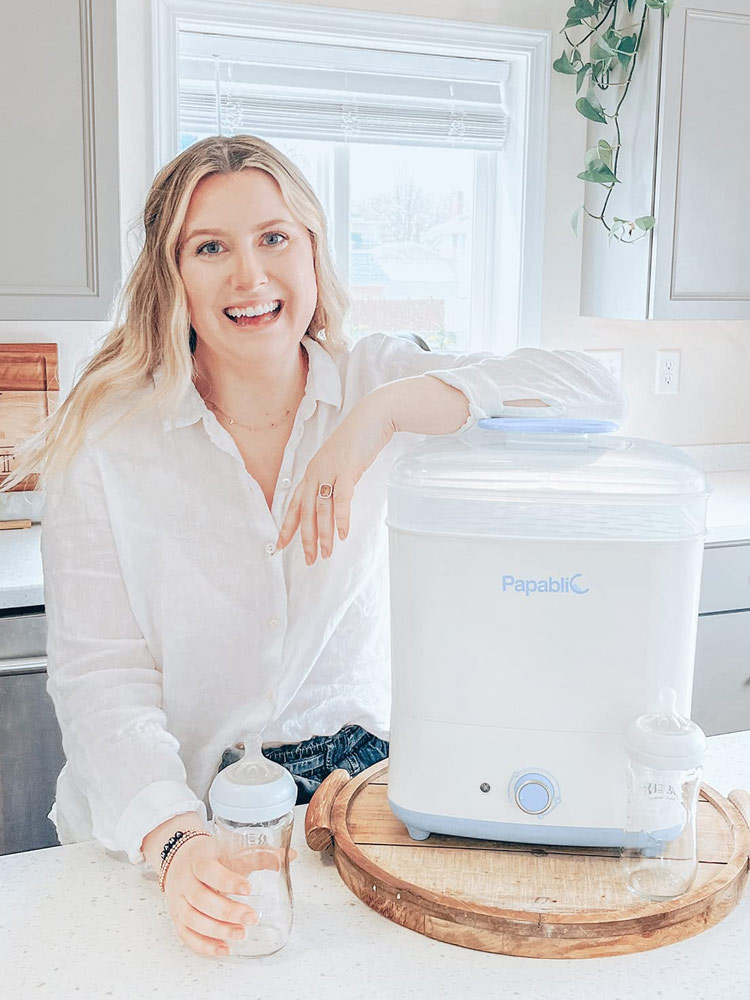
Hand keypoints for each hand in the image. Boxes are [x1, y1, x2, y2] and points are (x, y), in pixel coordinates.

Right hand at [162, 833, 256, 957]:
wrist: (178, 858)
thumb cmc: (210, 856)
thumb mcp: (231, 850)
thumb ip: (261, 854)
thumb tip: (291, 855)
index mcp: (198, 859)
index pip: (208, 870)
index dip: (227, 881)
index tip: (248, 889)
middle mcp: (185, 881)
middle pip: (201, 899)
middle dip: (227, 911)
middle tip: (251, 918)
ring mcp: (178, 901)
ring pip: (192, 919)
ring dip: (217, 930)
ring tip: (241, 935)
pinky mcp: (177, 918)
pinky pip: (186, 935)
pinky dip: (204, 945)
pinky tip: (224, 949)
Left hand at [275, 395, 394, 563]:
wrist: (372, 418)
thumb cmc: (358, 441)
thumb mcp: (338, 463)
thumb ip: (331, 481)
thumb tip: (330, 502)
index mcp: (311, 472)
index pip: (293, 504)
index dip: (287, 526)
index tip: (280, 546)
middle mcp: (315, 473)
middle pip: (305, 512)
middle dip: (306, 538)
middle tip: (309, 560)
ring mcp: (330, 470)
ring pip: (321, 509)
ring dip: (324, 534)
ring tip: (327, 554)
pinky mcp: (347, 469)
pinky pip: (341, 499)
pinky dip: (341, 518)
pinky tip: (343, 534)